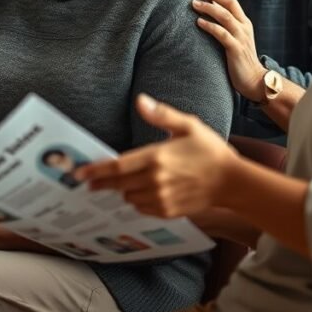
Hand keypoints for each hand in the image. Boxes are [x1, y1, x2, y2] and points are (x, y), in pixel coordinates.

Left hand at [77, 94, 239, 216]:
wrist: (232, 182)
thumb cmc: (210, 150)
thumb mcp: (188, 125)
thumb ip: (161, 114)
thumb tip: (140, 100)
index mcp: (156, 157)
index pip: (117, 166)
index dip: (96, 170)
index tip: (79, 173)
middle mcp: (155, 180)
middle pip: (118, 184)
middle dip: (102, 182)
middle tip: (88, 181)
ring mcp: (161, 198)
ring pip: (129, 197)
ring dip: (122, 190)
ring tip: (121, 183)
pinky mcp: (168, 211)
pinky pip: (142, 208)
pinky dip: (137, 200)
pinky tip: (140, 192)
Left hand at [192, 0, 266, 100]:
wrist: (253, 80)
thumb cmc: (239, 59)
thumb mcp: (234, 38)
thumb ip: (225, 25)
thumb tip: (208, 12)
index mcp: (243, 22)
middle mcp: (244, 26)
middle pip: (230, 2)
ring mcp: (241, 37)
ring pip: (225, 16)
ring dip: (208, 7)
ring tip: (193, 3)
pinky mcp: (236, 49)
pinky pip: (222, 34)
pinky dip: (210, 26)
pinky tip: (198, 22)